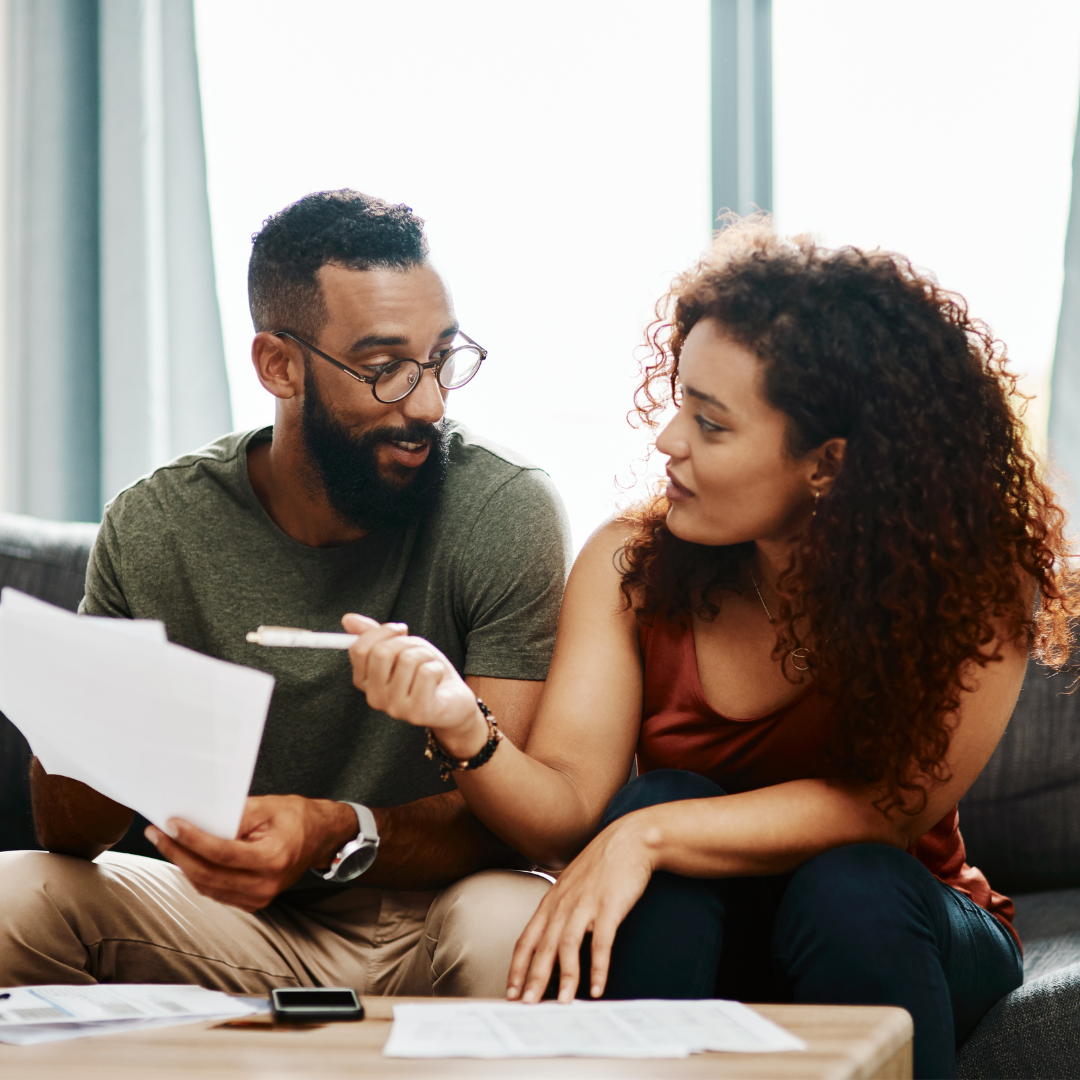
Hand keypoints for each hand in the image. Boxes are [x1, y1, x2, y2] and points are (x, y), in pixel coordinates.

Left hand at [144, 795, 357, 911]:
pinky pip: (216, 892)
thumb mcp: (269, 806)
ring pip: (207, 886)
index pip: (222, 853)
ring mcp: (259, 898)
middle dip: (178, 853)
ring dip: (183, 865)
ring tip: (166, 842)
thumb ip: (234, 815)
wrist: (322, 838)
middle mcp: (265, 885)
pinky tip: (187, 857)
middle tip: (157, 833)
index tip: (171, 824)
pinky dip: (198, 875)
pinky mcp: (253, 903)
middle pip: (208, 874)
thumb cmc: (298, 817)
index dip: (192, 839)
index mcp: (273, 859)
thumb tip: (198, 818)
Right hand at [343, 613, 486, 758]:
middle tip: (418, 650)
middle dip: (406, 643)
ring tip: (429, 666)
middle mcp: (374, 698)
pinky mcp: (417, 712)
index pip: (360, 649)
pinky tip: (438, 680)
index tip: (401, 631)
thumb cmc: (423, 671)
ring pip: (408, 660)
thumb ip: (373, 635)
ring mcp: (394, 708)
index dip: (383, 632)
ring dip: (425, 655)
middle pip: (382, 653)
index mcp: (364, 681)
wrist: (453, 701)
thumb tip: (347, 619)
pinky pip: (427, 672)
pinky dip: (438, 668)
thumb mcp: (400, 647)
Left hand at [506, 814, 657, 1002]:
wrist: (630, 839)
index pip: (527, 938)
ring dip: (565, 978)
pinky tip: (597, 987)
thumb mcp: (572, 883)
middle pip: (543, 947)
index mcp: (552, 900)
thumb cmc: (602, 863)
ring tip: (562, 1003)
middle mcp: (564, 904)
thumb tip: (552, 932)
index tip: (511, 990)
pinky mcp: (609, 906)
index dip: (517, 966)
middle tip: (526, 1005)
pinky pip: (601, 942)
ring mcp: (586, 904)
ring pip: (568, 946)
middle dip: (533, 978)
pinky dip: (598, 967)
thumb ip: (560, 906)